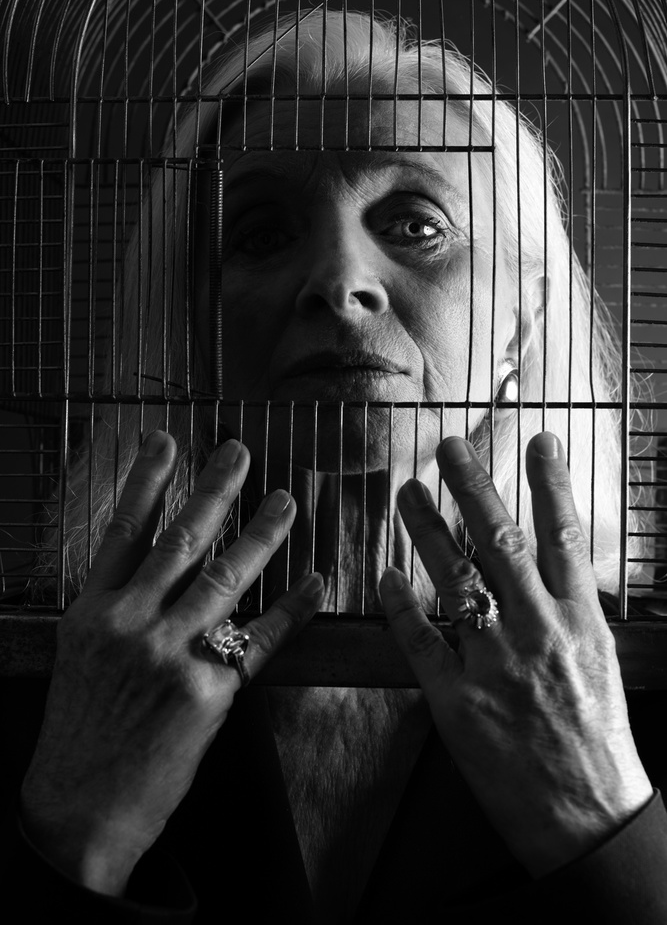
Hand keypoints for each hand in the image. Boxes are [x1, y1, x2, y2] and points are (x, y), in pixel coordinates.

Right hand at [20, 431, 322, 895]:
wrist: (80, 806)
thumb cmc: (81, 731)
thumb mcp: (81, 655)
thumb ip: (116, 608)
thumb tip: (154, 568)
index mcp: (92, 610)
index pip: (122, 529)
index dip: (146, 480)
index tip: (167, 440)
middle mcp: (129, 622)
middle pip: (179, 540)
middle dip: (213, 490)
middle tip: (239, 452)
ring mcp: (168, 654)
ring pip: (223, 577)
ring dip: (261, 535)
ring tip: (285, 502)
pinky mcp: (205, 690)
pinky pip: (258, 639)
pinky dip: (290, 610)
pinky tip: (311, 585)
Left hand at [380, 431, 651, 876]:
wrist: (587, 817)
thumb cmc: (597, 739)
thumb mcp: (599, 661)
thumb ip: (571, 610)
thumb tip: (549, 563)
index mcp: (581, 623)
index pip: (565, 538)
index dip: (552, 484)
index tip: (538, 440)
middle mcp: (540, 634)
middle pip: (502, 544)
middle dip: (474, 488)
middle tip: (447, 446)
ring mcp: (496, 666)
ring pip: (458, 580)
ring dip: (428, 530)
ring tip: (407, 492)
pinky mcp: (457, 701)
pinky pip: (421, 641)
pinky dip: (400, 604)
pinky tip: (385, 574)